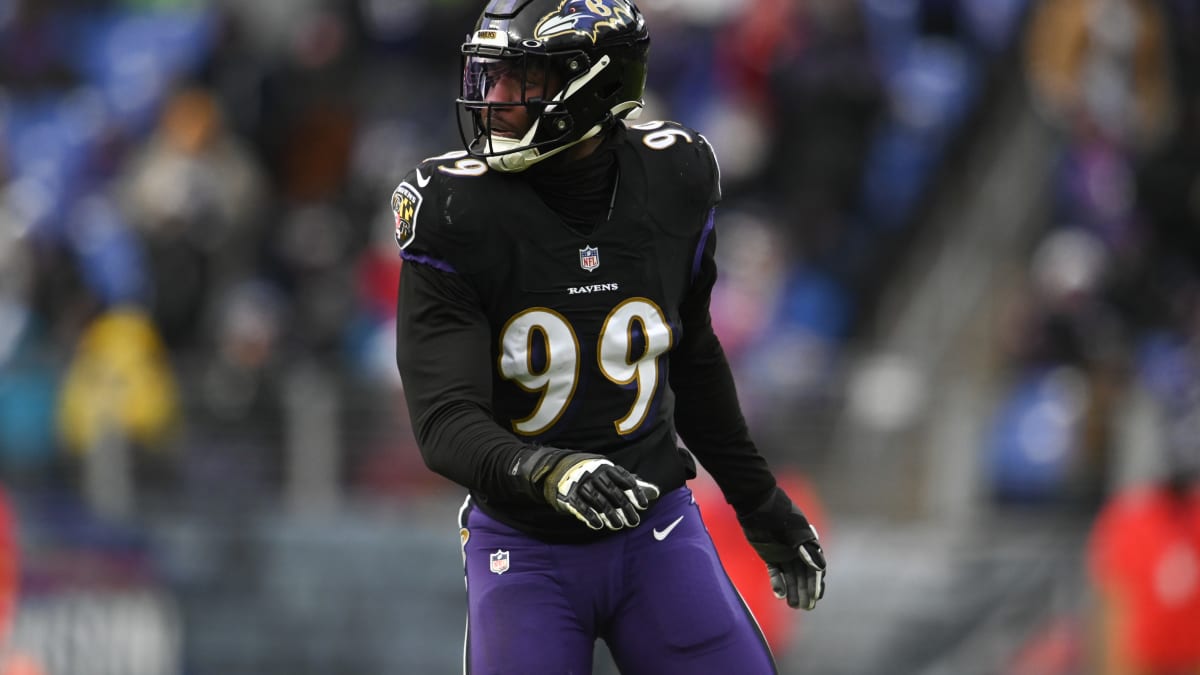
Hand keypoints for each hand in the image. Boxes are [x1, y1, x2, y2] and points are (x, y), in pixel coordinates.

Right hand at [512, 446, 659, 529]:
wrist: (560, 470)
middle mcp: (594, 474)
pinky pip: (581, 507)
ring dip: (610, 515)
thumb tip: (656, 492)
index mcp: (607, 468)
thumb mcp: (611, 474)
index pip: (625, 480)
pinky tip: (599, 525)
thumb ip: (632, 483)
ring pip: (599, 501)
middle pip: (613, 493)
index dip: (635, 493)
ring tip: (619, 526)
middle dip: (625, 508)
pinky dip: (590, 517)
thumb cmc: (594, 475)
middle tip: (634, 522)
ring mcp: (581, 484)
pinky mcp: (569, 495)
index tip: (643, 506)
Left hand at [737, 487, 826, 609]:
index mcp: (808, 544)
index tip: (816, 598)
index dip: (816, 584)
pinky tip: (779, 594)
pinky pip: (776, 572)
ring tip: (793, 606)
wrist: (757, 505)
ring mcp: (783, 553)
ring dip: (793, 590)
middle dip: (805, 591)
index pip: (815, 568)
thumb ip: (807, 549)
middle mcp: (797, 550)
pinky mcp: (770, 555)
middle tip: (805, 607)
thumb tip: (820, 568)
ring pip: (791, 576)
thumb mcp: (795, 531)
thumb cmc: (779, 515)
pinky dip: (778, 582)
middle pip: (803, 575)